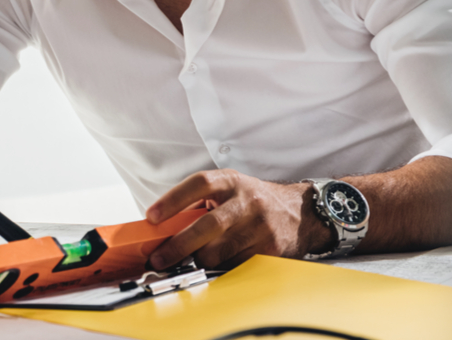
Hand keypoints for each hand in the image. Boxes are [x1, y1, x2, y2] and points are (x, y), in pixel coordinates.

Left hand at [144, 169, 327, 269]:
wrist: (300, 213)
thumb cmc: (253, 202)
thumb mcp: (228, 191)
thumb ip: (198, 205)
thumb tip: (160, 228)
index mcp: (231, 182)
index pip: (199, 184)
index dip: (173, 200)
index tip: (151, 217)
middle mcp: (246, 201)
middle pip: (207, 225)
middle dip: (178, 245)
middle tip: (159, 258)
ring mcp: (260, 226)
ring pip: (219, 252)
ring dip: (199, 261)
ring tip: (189, 262)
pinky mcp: (269, 249)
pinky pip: (235, 266)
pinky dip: (221, 268)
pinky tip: (217, 265)